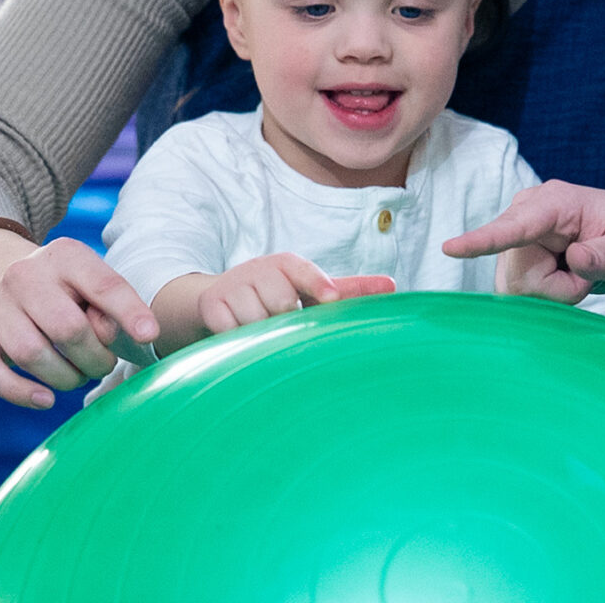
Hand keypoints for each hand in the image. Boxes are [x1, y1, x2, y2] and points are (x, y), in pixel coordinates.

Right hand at [0, 230, 157, 410]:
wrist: (1, 280)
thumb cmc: (65, 292)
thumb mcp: (91, 284)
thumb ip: (109, 307)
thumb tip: (113, 336)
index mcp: (65, 255)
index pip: (104, 285)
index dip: (129, 312)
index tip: (149, 336)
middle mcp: (23, 274)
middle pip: (67, 328)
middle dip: (94, 358)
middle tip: (102, 365)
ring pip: (31, 353)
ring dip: (64, 378)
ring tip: (77, 376)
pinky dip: (20, 392)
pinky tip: (45, 399)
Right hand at [196, 254, 382, 335]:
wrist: (217, 299)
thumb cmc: (275, 296)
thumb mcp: (309, 290)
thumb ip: (348, 290)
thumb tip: (392, 286)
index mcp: (286, 264)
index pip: (302, 270)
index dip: (317, 284)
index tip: (330, 298)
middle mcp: (259, 269)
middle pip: (282, 302)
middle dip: (288, 321)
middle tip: (286, 326)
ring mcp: (234, 286)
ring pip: (257, 320)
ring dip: (263, 333)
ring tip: (263, 332)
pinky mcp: (212, 306)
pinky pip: (231, 331)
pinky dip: (240, 340)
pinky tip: (242, 338)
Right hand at [442, 181, 604, 301]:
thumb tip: (576, 259)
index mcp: (555, 203)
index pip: (515, 226)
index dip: (482, 240)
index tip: (450, 248)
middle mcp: (526, 216)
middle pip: (519, 278)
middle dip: (558, 289)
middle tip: (589, 274)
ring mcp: (517, 239)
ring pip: (518, 290)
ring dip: (555, 293)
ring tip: (581, 274)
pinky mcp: (515, 259)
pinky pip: (520, 295)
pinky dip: (551, 296)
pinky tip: (567, 278)